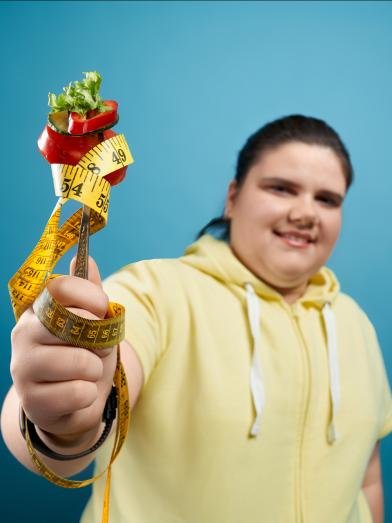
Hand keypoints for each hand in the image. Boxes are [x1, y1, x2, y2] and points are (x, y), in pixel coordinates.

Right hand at [10, 257, 116, 448]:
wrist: (74, 402)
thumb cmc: (84, 355)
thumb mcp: (92, 323)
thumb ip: (89, 292)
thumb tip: (85, 258)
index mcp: (38, 310)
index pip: (62, 288)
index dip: (92, 297)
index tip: (104, 310)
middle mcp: (23, 334)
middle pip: (73, 323)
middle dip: (99, 339)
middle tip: (97, 349)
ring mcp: (23, 369)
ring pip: (79, 362)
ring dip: (95, 370)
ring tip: (86, 373)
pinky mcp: (32, 402)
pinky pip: (78, 392)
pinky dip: (88, 394)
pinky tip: (77, 395)